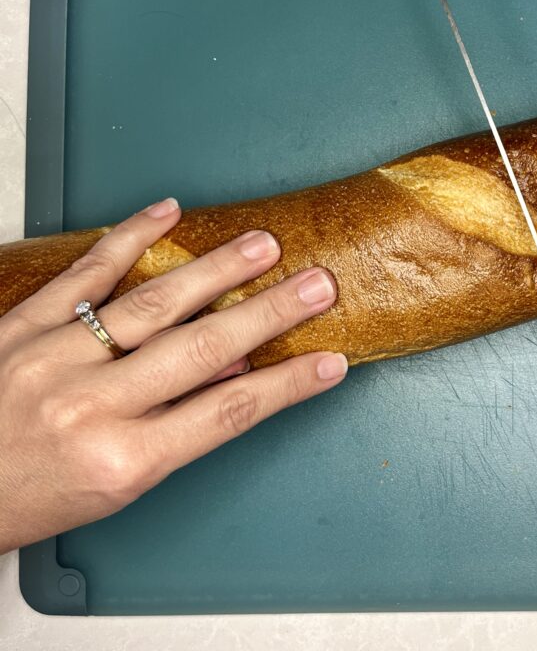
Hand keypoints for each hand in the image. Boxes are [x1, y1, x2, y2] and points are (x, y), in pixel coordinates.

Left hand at [0, 198, 347, 552]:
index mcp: (121, 460)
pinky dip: (127, 238)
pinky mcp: (18, 327)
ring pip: (151, 303)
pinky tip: (166, 215)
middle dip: (269, 313)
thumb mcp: (114, 486)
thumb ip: (177, 428)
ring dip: (216, 270)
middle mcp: (89, 408)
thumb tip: (233, 371)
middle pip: (202, 349)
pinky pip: (83, 274)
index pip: (227, 412)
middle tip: (316, 286)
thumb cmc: (27, 499)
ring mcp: (52, 360)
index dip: (287, 384)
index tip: (328, 363)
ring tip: (264, 247)